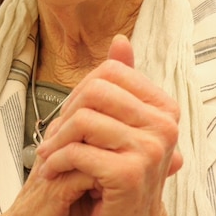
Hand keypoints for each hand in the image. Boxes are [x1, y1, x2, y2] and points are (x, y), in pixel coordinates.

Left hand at [34, 34, 181, 215]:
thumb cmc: (118, 174)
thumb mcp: (122, 125)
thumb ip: (123, 84)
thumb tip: (120, 41)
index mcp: (165, 109)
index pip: (111, 73)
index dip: (81, 91)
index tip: (69, 117)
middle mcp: (166, 126)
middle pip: (95, 91)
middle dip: (65, 115)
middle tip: (53, 140)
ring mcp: (151, 149)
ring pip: (83, 120)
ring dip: (56, 142)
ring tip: (49, 157)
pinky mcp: (130, 173)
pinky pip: (78, 153)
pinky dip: (56, 163)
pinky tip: (53, 172)